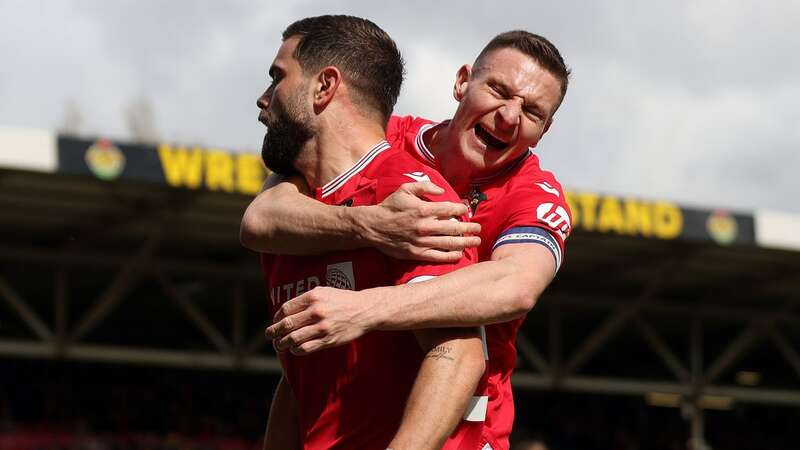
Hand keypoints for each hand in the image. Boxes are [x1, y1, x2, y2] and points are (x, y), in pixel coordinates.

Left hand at [266, 286, 374, 354]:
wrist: (365, 310)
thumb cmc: (342, 300)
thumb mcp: (323, 292)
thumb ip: (305, 300)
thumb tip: (285, 311)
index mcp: (313, 297)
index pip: (285, 309)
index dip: (276, 318)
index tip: (275, 322)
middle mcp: (316, 311)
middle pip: (286, 325)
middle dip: (273, 332)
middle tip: (269, 336)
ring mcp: (322, 327)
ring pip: (293, 339)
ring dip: (281, 344)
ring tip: (279, 345)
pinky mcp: (328, 340)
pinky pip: (305, 348)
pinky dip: (296, 350)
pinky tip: (295, 349)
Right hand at [361, 181, 480, 262]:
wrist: (373, 227)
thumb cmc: (390, 207)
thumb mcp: (405, 189)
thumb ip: (425, 186)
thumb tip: (441, 190)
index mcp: (424, 209)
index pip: (450, 209)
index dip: (462, 209)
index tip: (467, 210)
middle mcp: (426, 226)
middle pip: (455, 227)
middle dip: (470, 228)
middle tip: (478, 228)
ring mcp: (422, 241)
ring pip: (450, 243)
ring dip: (465, 242)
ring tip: (475, 241)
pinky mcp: (417, 253)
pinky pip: (438, 256)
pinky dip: (450, 256)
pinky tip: (459, 254)